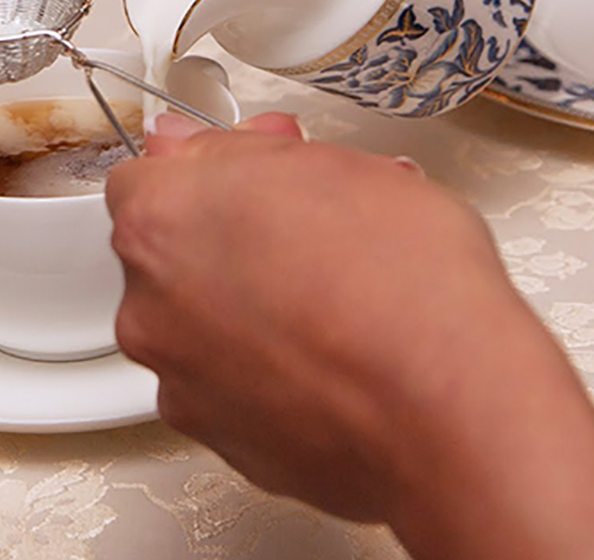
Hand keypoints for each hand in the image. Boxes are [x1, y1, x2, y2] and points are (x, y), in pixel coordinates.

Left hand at [107, 114, 515, 524]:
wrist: (446, 398)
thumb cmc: (401, 276)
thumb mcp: (331, 160)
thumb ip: (241, 150)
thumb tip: (199, 147)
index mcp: (162, 221)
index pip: (147, 178)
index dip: (209, 173)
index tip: (252, 177)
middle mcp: (151, 308)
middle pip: (170, 255)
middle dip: (228, 239)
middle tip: (308, 230)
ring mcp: (183, 385)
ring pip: (201, 325)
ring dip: (247, 307)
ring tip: (334, 299)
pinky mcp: (225, 445)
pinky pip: (234, 388)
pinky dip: (269, 371)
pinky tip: (334, 355)